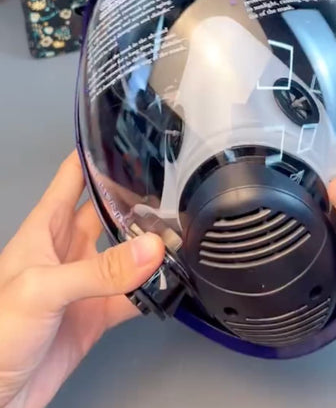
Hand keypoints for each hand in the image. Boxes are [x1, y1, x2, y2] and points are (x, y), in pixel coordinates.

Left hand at [0, 151, 163, 407]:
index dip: (97, 153)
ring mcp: (83, 281)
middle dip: (135, 197)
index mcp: (45, 228)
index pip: (73, 176)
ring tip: (179, 231)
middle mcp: (67, 249)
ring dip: (149, 245)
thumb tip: (150, 248)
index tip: (128, 134)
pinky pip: (131, 296)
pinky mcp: (95, 315)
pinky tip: (169, 284)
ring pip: (124, 251)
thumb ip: (98, 269)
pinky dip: (152, 291)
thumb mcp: (42, 289)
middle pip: (107, 210)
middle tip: (171, 184)